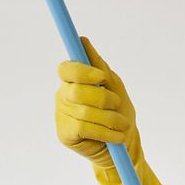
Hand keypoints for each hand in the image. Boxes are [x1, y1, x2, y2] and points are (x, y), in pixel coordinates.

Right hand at [55, 37, 143, 171]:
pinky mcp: (65, 134)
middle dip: (103, 98)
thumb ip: (99, 66)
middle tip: (117, 105)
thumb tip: (82, 41)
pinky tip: (117, 137)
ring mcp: (61, 115)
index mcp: (73, 80)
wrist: (122, 143)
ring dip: (110, 118)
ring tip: (122, 125)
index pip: (66, 69)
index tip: (102, 77)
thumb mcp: (114, 86)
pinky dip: (105, 132)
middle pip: (77, 91)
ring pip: (85, 111)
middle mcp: (63, 96)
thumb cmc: (118, 111)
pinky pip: (84, 128)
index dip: (82, 71)